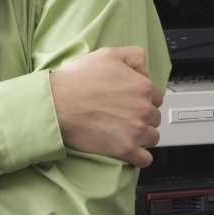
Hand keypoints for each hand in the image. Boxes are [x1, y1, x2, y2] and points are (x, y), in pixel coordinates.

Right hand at [49, 46, 163, 167]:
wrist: (57, 103)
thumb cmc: (78, 80)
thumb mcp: (108, 54)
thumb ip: (133, 56)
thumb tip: (144, 67)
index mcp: (142, 87)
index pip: (156, 97)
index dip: (143, 99)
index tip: (132, 102)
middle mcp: (143, 109)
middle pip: (154, 117)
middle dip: (142, 117)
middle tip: (125, 116)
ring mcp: (136, 131)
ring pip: (152, 137)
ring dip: (142, 136)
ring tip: (126, 132)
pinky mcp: (126, 149)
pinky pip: (145, 159)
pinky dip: (139, 157)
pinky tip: (129, 151)